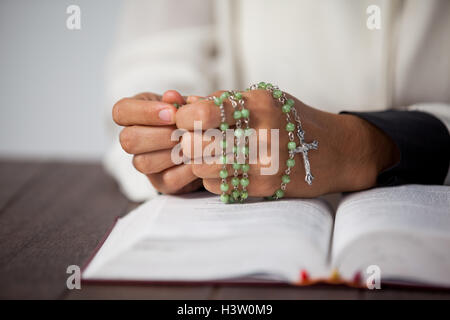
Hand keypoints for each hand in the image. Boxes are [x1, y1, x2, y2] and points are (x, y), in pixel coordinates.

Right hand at [112, 91, 202, 193]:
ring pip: (144, 162)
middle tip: (184, 132)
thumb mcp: (189, 104)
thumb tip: (171, 96)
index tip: (172, 112)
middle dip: (160, 135)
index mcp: (134, 113)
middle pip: (128, 140)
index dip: (144, 112)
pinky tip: (201, 159)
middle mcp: (132, 140)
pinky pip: (168, 180)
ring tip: (195, 144)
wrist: (208, 141)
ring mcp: (144, 163)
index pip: (121, 111)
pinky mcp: (160, 183)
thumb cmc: (192, 116)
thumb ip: (180, 100)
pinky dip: (188, 169)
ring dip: (173, 153)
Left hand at [176, 89, 398, 197]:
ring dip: (199, 163)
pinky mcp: (266, 185)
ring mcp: (265, 161)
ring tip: (209, 156)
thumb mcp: (264, 100)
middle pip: (197, 143)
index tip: (184, 122)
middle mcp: (262, 130)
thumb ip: (225, 101)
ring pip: (203, 167)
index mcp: (259, 102)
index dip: (184, 118)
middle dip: (188, 143)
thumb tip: (184, 104)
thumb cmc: (293, 121)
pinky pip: (219, 185)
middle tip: (192, 142)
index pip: (202, 111)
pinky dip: (214, 179)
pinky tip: (227, 170)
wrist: (335, 151)